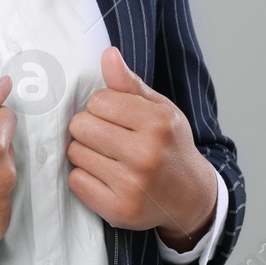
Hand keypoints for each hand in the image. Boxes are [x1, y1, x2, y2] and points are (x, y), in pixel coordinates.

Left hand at [66, 47, 217, 248]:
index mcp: (157, 123)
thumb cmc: (170, 146)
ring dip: (85, 153)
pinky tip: (104, 176)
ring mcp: (131, 185)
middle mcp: (145, 155)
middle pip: (81, 126)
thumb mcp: (160, 109)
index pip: (98, 101)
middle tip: (108, 137)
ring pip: (75, 153)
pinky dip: (84, 177)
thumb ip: (129, 84)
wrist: (190, 195)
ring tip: (108, 157)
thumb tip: (108, 54)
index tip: (115, 117)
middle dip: (89, 128)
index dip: (102, 106)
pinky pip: (76, 182)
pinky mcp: (118, 209)